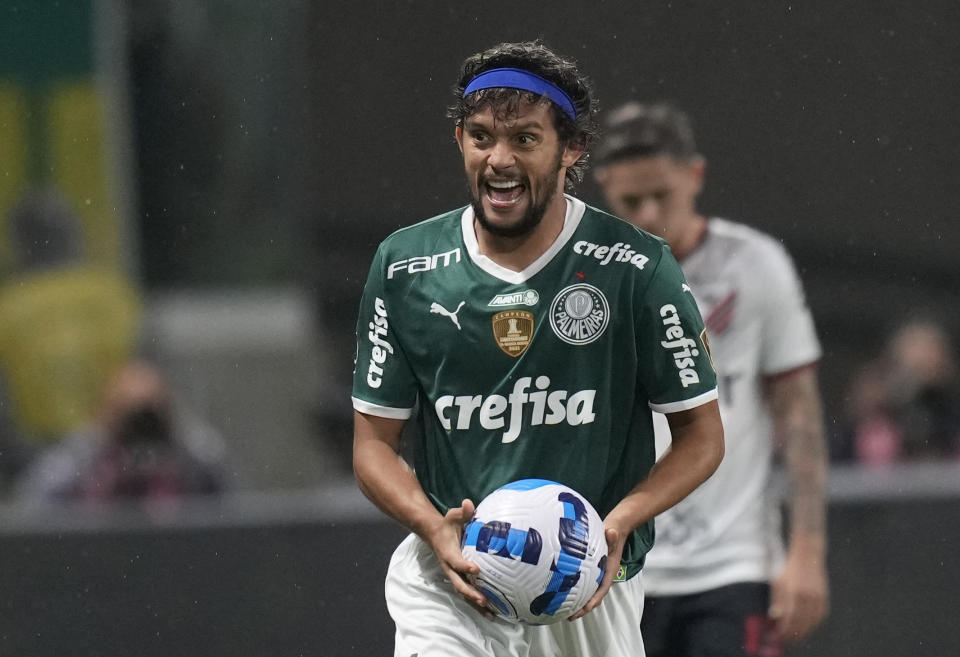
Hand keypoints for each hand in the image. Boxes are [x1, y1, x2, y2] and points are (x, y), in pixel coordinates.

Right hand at [423, 499, 490, 615]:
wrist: (434, 534)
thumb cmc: (448, 524)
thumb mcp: (453, 515)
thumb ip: (462, 511)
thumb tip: (469, 503)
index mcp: (448, 553)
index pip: (456, 562)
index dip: (465, 566)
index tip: (476, 570)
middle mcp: (450, 567)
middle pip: (459, 584)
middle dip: (471, 593)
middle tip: (484, 600)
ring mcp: (454, 575)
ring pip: (464, 593)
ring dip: (476, 604)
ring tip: (492, 615)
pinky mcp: (459, 579)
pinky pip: (468, 593)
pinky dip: (477, 604)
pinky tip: (492, 612)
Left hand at [568, 526, 624, 620]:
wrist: (614, 529)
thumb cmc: (612, 532)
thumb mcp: (613, 533)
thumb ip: (612, 535)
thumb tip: (612, 532)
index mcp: (609, 571)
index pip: (603, 588)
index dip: (595, 599)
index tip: (587, 607)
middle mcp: (603, 575)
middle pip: (594, 596)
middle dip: (583, 607)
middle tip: (570, 616)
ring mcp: (596, 574)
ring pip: (588, 592)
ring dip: (578, 603)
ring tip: (563, 611)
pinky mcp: (589, 571)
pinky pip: (583, 584)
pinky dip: (575, 592)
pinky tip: (562, 594)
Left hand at [769, 549, 828, 641]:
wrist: (807, 556)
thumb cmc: (789, 568)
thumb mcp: (777, 582)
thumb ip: (777, 600)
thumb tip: (775, 616)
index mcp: (794, 593)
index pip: (789, 619)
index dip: (783, 630)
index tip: (776, 636)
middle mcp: (807, 597)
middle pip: (801, 624)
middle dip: (792, 634)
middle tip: (784, 639)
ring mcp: (818, 598)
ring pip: (812, 622)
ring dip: (803, 632)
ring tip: (794, 636)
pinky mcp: (824, 597)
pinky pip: (820, 616)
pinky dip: (813, 624)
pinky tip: (806, 627)